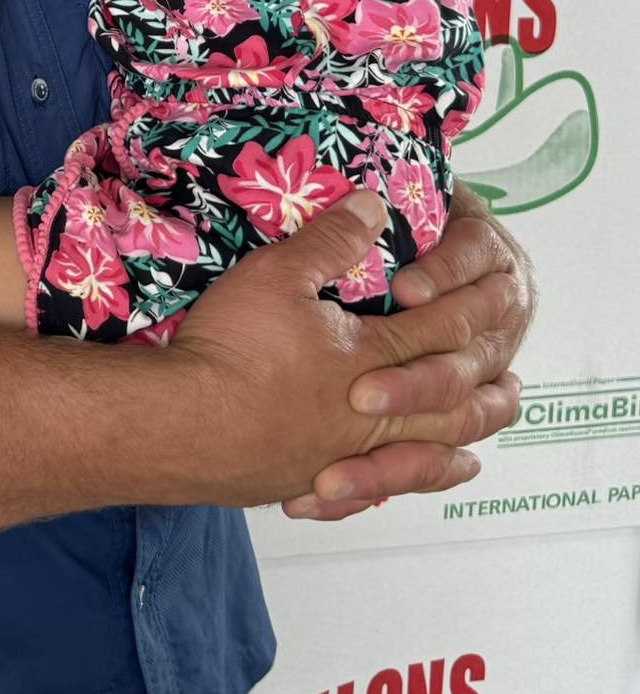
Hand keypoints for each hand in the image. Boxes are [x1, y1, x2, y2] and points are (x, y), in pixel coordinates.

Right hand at [170, 190, 524, 516]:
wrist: (182, 426)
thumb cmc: (231, 349)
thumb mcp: (276, 274)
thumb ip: (330, 241)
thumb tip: (375, 205)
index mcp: (371, 356)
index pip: (438, 331)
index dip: (467, 310)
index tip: (493, 294)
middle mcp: (372, 412)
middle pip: (448, 400)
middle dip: (482, 385)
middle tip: (511, 381)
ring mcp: (344, 452)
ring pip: (424, 452)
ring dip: (460, 440)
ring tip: (478, 442)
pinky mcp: (310, 480)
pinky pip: (378, 488)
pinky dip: (408, 482)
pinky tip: (405, 483)